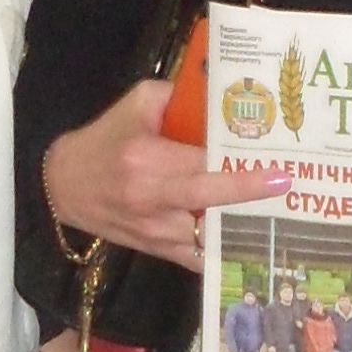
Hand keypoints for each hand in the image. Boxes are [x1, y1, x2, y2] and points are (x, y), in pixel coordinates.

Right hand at [42, 76, 289, 273]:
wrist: (63, 187)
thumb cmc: (104, 141)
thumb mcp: (135, 105)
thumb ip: (177, 96)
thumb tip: (220, 93)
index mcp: (146, 159)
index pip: (202, 165)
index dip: (241, 170)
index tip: (279, 171)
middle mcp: (151, 199)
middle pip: (209, 202)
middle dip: (250, 197)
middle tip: (287, 190)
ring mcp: (154, 231)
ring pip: (208, 236)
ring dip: (241, 226)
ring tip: (280, 216)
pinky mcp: (156, 250)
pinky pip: (197, 259)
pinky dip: (222, 254)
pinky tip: (252, 245)